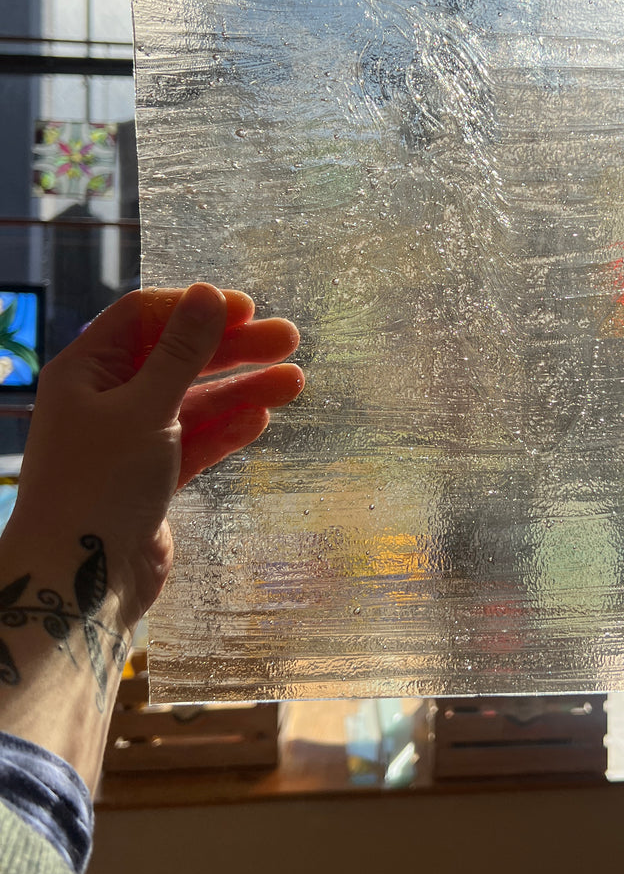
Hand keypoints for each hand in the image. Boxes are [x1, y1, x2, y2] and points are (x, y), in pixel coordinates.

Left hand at [8, 284, 303, 626]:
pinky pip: (196, 442)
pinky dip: (227, 430)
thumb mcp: (145, 408)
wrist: (79, 579)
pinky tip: (261, 420)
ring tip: (295, 384)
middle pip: (178, 358)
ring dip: (242, 391)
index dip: (196, 309)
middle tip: (289, 341)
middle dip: (233, 350)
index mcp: (87, 370)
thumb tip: (210, 294)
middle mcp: (106, 399)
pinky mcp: (153, 478)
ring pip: (194, 403)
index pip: (144, 318)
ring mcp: (131, 440)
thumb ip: (182, 352)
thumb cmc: (100, 483)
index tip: (249, 309)